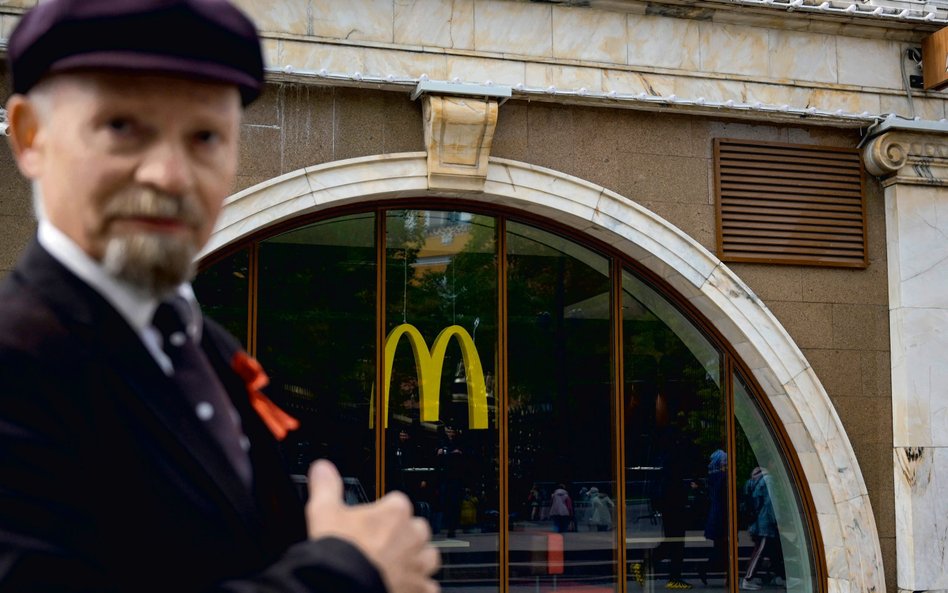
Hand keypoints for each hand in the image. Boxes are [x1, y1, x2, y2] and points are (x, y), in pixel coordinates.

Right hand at [306, 459, 440, 592]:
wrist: (341, 586)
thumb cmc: (337, 552)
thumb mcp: (324, 512)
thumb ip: (326, 486)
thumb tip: (322, 468)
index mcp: (394, 512)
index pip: (397, 503)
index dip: (382, 513)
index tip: (370, 521)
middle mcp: (411, 536)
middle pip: (417, 529)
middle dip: (404, 536)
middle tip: (382, 545)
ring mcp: (417, 565)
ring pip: (429, 556)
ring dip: (417, 561)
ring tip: (398, 566)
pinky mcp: (418, 590)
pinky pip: (429, 587)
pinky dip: (419, 588)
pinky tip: (404, 588)